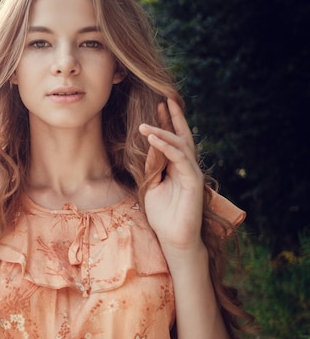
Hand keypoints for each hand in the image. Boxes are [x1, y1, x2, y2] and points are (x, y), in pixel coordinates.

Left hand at [138, 98, 204, 253]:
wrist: (174, 238)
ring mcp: (191, 172)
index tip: (157, 106)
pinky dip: (167, 147)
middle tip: (164, 100)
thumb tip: (149, 144)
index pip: (173, 140)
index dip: (166, 123)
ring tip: (145, 124)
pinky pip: (180, 158)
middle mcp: (187, 167)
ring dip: (162, 132)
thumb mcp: (151, 185)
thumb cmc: (162, 214)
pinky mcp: (193, 180)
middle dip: (173, 118)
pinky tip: (154, 138)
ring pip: (180, 145)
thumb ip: (151, 166)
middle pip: (182, 136)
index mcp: (176, 167)